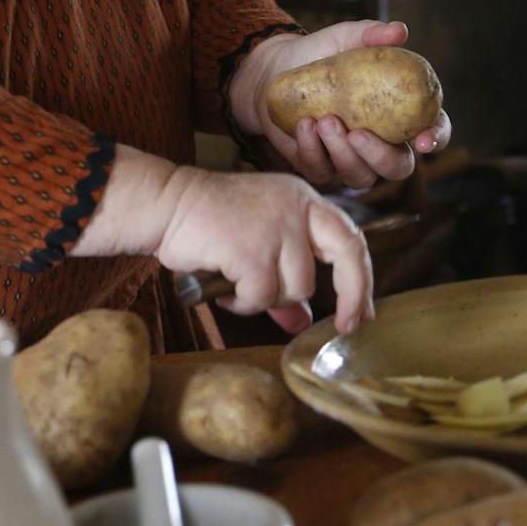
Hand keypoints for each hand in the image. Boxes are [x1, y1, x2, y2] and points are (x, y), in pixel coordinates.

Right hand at [75, 146, 374, 333]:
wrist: (164, 204)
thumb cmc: (206, 224)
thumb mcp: (256, 246)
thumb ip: (282, 280)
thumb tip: (300, 322)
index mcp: (301, 199)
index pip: (350, 236)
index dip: (361, 277)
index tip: (362, 312)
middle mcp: (297, 206)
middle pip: (347, 254)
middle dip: (352, 295)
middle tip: (346, 327)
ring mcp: (277, 226)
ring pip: (298, 286)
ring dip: (268, 297)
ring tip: (238, 286)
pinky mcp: (253, 248)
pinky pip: (262, 296)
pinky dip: (242, 302)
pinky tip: (223, 288)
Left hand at [232, 19, 453, 190]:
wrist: (273, 71)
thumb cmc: (318, 56)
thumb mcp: (343, 40)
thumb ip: (371, 35)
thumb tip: (399, 30)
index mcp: (400, 113)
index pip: (431, 130)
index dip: (435, 138)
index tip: (423, 139)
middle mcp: (381, 143)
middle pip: (399, 167)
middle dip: (381, 156)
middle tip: (358, 134)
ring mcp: (350, 159)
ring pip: (360, 176)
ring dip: (342, 153)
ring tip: (323, 121)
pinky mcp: (319, 166)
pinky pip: (321, 171)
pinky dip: (312, 151)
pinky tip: (303, 126)